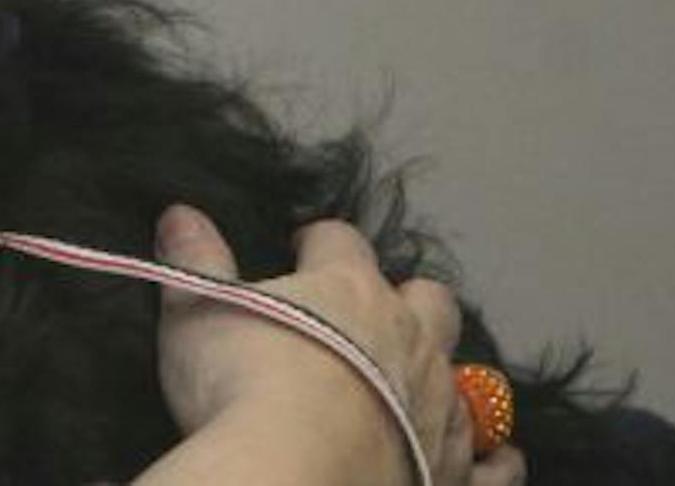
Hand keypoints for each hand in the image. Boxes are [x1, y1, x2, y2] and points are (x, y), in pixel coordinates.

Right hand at [154, 203, 528, 485]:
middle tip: (369, 318)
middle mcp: (407, 338)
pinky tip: (492, 457)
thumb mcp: (197, 313)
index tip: (299, 253)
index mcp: (347, 289)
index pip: (340, 242)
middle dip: (406, 299)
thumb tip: (180, 214)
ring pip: (465, 375)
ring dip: (442, 374)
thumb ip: (196, 262)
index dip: (318, 244)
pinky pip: (494, 464)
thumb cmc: (240, 386)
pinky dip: (493, 458)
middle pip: (428, 298)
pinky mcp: (453, 472)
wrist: (289, 475)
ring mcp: (438, 406)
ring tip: (416, 385)